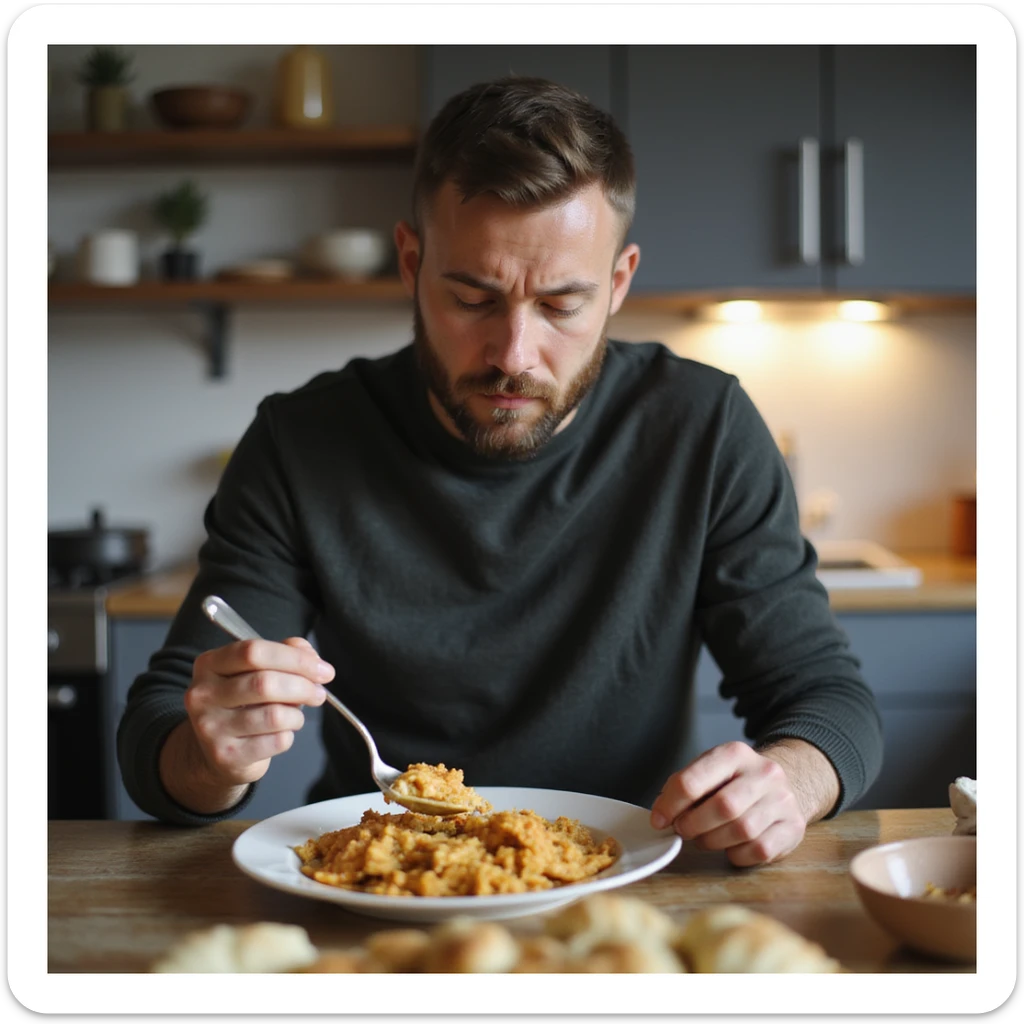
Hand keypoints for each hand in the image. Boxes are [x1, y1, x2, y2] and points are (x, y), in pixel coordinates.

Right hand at [184, 636, 333, 787]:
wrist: (216, 753)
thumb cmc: (243, 705)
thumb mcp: (256, 672)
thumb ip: (284, 654)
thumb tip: (309, 655)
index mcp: (209, 664)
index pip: (254, 652)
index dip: (295, 658)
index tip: (322, 669)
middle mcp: (203, 694)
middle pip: (264, 683)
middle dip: (303, 686)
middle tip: (320, 693)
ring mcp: (210, 727)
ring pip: (274, 715)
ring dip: (296, 714)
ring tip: (296, 716)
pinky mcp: (225, 755)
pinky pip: (276, 741)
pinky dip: (288, 735)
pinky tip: (280, 733)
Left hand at [650, 741, 810, 866]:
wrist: (782, 786)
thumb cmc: (734, 782)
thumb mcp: (709, 771)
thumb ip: (683, 787)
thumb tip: (660, 815)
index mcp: (735, 753)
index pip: (694, 780)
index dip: (671, 805)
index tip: (659, 820)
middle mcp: (764, 773)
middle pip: (723, 807)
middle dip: (694, 825)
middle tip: (683, 831)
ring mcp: (783, 800)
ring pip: (742, 830)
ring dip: (713, 841)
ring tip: (704, 838)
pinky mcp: (793, 827)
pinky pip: (759, 850)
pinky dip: (737, 854)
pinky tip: (730, 847)